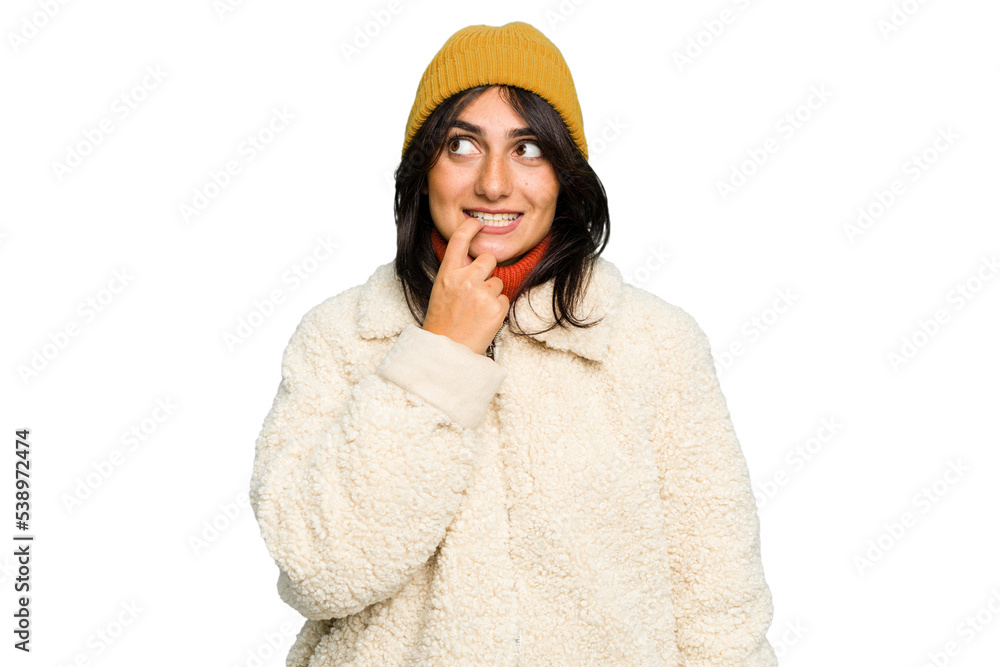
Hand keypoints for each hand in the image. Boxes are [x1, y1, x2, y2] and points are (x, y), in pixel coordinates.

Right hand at [422, 217, 508, 354]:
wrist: (447, 351)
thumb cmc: (443, 321)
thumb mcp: (441, 291)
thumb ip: (456, 272)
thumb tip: (474, 257)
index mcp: (447, 274)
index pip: (459, 239)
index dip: (470, 227)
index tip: (477, 223)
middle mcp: (465, 279)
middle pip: (488, 259)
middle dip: (487, 270)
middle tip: (476, 289)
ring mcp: (482, 293)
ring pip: (498, 281)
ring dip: (491, 293)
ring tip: (476, 310)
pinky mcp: (496, 308)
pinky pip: (504, 298)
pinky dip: (497, 308)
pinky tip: (483, 319)